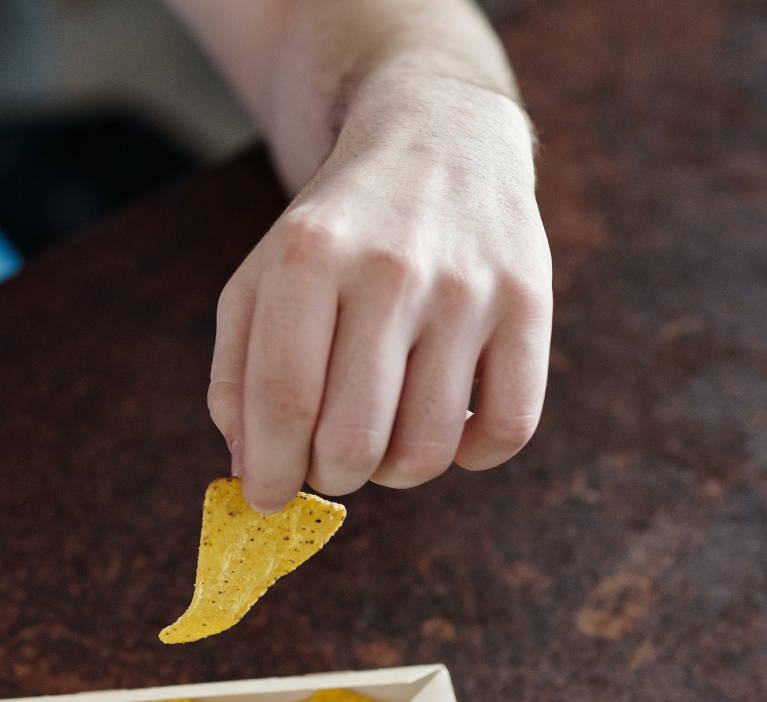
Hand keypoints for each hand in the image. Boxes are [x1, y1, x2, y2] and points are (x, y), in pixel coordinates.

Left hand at [208, 70, 552, 511]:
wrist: (438, 139)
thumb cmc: (334, 235)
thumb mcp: (261, 280)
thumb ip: (237, 376)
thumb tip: (252, 474)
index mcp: (308, 256)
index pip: (284, 401)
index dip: (270, 472)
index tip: (267, 498)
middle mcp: (391, 268)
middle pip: (353, 440)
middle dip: (329, 477)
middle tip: (327, 461)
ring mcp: (468, 286)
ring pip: (427, 449)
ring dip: (394, 471)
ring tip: (382, 436)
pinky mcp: (529, 302)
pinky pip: (507, 428)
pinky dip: (471, 455)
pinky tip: (447, 424)